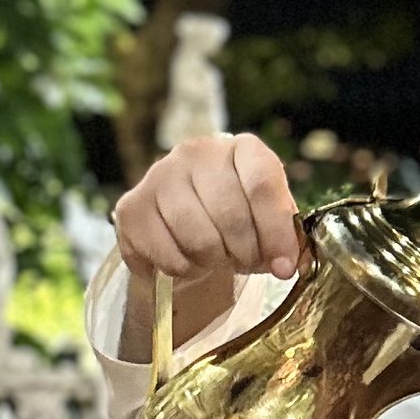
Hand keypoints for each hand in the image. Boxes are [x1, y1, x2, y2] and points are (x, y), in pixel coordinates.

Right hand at [114, 134, 300, 359]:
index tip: (284, 266)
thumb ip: (284, 236)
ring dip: (214, 262)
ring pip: (198, 238)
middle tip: (245, 261)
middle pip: (230, 215)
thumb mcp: (269, 217)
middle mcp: (197, 152)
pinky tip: (189, 259)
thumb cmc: (239, 215)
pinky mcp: (132, 206)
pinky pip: (167, 255)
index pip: (261, 184)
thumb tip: (287, 264)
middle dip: (245, 253)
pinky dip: (184, 269)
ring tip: (217, 257)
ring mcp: (159, 175)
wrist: (189, 214)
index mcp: (242, 148)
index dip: (276, 231)